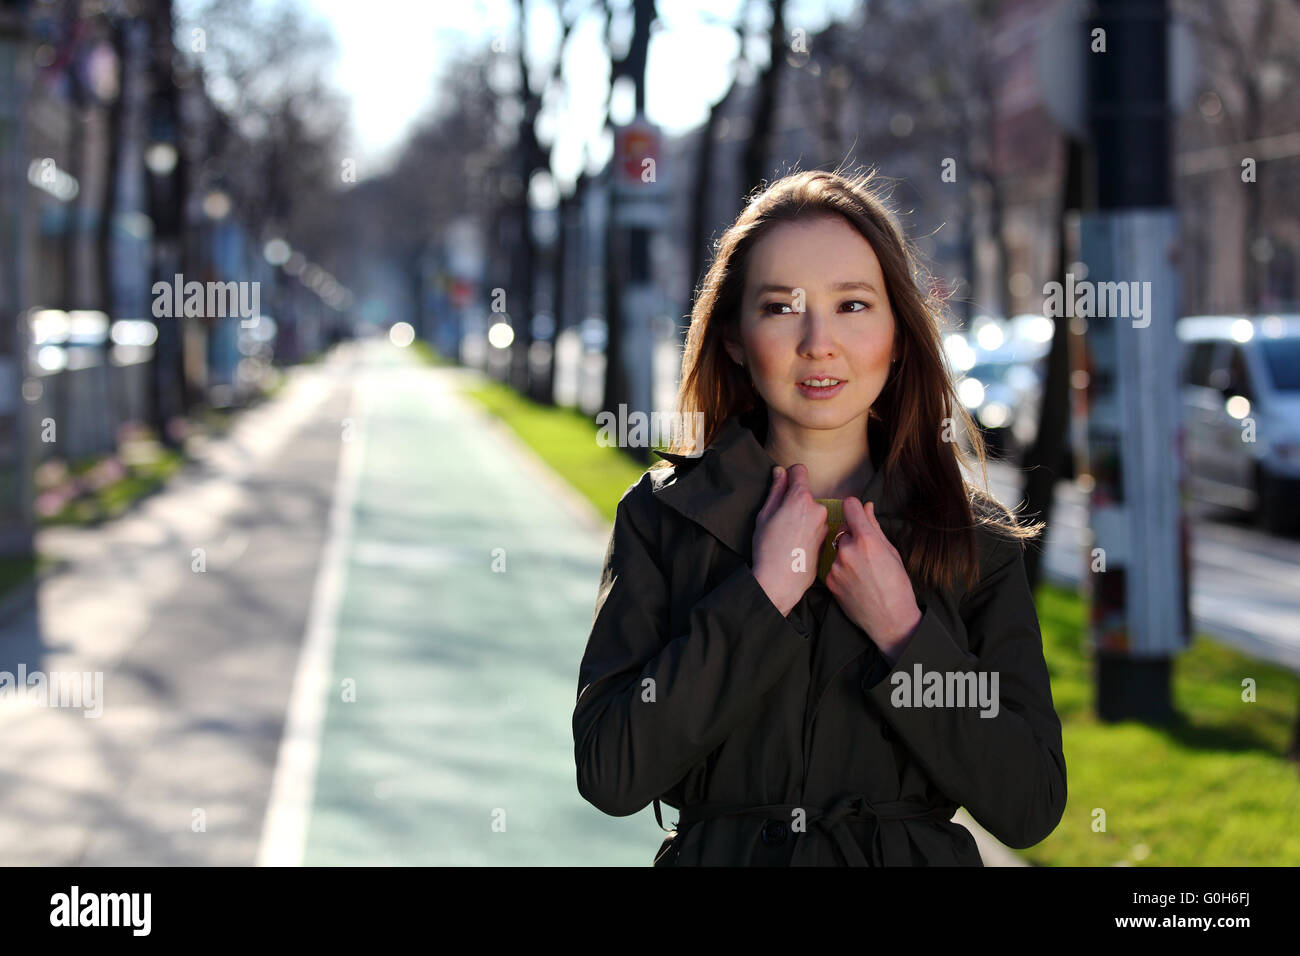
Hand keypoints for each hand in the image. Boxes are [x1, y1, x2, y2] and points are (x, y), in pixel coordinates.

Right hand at [750, 464, 827, 615]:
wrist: (781, 581)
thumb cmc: (768, 549)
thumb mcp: (764, 515)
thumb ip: (776, 490)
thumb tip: (780, 472)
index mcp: (800, 499)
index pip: (800, 471)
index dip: (789, 475)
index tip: (783, 484)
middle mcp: (818, 509)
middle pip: (805, 494)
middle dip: (794, 502)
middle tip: (780, 520)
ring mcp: (824, 525)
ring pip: (811, 512)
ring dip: (801, 518)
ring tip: (787, 536)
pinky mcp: (826, 539)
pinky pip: (815, 527)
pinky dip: (807, 531)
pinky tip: (795, 545)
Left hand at [825, 498, 922, 660]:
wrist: (890, 620)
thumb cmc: (897, 586)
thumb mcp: (891, 552)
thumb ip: (874, 527)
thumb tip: (866, 506)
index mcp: (867, 540)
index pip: (850, 506)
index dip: (854, 507)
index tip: (856, 511)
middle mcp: (848, 551)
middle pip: (842, 528)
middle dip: (852, 535)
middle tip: (866, 552)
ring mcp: (836, 567)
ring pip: (837, 548)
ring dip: (845, 553)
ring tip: (862, 570)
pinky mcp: (829, 580)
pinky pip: (832, 565)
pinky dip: (840, 568)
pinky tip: (854, 580)